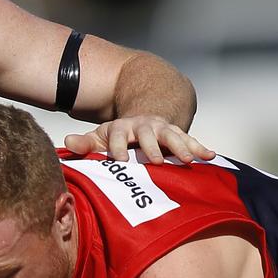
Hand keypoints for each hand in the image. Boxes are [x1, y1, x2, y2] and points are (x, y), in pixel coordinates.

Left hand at [64, 115, 214, 164]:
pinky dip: (200, 148)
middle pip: (148, 135)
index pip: (118, 137)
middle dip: (152, 147)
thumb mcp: (100, 137)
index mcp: (123, 128)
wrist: (144, 116)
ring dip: (181, 147)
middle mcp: (144, 126)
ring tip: (188, 159)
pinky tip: (210, 156)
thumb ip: (85, 143)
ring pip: (173, 135)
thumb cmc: (119, 136)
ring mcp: (162, 129)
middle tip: (155, 161)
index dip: (118, 148)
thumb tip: (67, 142)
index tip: (119, 161)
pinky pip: (190, 140)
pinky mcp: (177, 134)